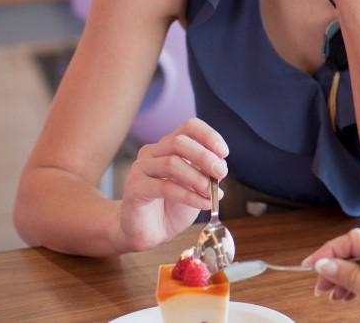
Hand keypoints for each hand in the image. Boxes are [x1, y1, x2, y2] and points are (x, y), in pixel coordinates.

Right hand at [118, 118, 228, 250]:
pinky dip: (189, 196)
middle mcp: (153, 152)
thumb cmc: (174, 206)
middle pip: (180, 142)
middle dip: (205, 157)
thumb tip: (220, 165)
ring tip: (211, 194)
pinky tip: (203, 204)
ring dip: (198, 178)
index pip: (189, 127)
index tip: (224, 153)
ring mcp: (141, 168)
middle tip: (222, 173)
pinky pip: (164, 187)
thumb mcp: (197, 186)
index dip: (209, 136)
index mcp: (169, 146)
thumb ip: (206, 172)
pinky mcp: (134, 188)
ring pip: (172, 163)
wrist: (152, 232)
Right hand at [302, 228, 359, 322]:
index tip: (312, 264)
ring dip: (346, 276)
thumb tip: (325, 264)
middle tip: (320, 285)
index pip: (355, 239)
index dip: (329, 252)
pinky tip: (348, 293)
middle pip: (359, 249)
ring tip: (333, 293)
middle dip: (337, 267)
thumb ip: (348, 276)